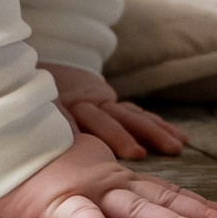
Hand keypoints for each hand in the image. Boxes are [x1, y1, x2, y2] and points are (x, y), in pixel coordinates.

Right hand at [0, 133, 216, 217]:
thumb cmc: (23, 157)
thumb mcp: (70, 174)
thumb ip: (94, 187)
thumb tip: (114, 206)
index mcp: (110, 177)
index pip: (163, 192)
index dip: (198, 205)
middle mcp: (105, 182)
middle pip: (160, 201)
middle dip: (198, 216)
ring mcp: (82, 190)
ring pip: (132, 208)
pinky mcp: (52, 201)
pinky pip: (75, 216)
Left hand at [42, 62, 187, 159]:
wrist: (42, 63)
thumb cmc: (36, 99)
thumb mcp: (36, 108)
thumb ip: (45, 126)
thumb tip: (44, 146)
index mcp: (66, 106)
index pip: (87, 119)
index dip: (104, 134)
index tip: (120, 149)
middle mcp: (87, 102)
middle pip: (110, 117)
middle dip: (126, 134)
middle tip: (140, 154)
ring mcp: (101, 100)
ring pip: (131, 115)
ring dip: (154, 132)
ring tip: (175, 147)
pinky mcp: (111, 99)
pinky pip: (138, 113)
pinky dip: (159, 125)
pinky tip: (180, 139)